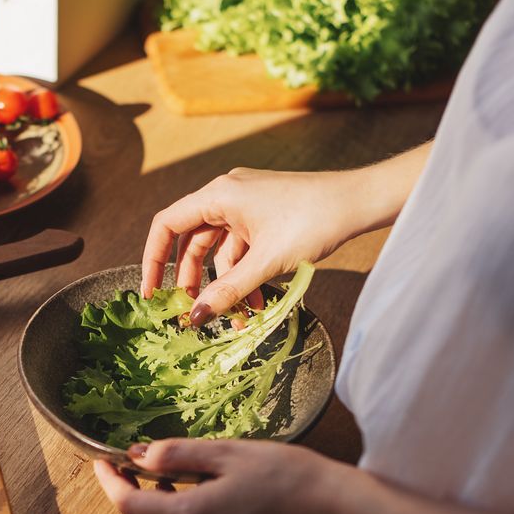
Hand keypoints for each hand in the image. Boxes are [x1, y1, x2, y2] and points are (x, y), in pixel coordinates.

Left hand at [93, 438, 343, 513]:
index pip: (129, 507)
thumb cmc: (292, 477)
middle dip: (129, 503)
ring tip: (168, 481)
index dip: (110, 483)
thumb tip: (140, 455)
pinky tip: (200, 497)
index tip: (105, 462)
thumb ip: (180, 454)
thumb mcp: (231, 453)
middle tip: (133, 471)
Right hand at [141, 169, 365, 323]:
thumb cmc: (314, 221)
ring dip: (227, 284)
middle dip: (193, 281)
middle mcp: (228, 195)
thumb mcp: (266, 262)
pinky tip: (260, 301)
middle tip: (195, 314)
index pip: (167, 225)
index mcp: (219, 195)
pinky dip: (247, 274)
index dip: (153, 260)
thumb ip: (228, 291)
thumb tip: (196, 317)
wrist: (360, 201)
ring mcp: (248, 205)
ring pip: (221, 250)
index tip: (153, 293)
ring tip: (240, 318)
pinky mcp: (265, 215)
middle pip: (193, 242)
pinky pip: (244, 248)